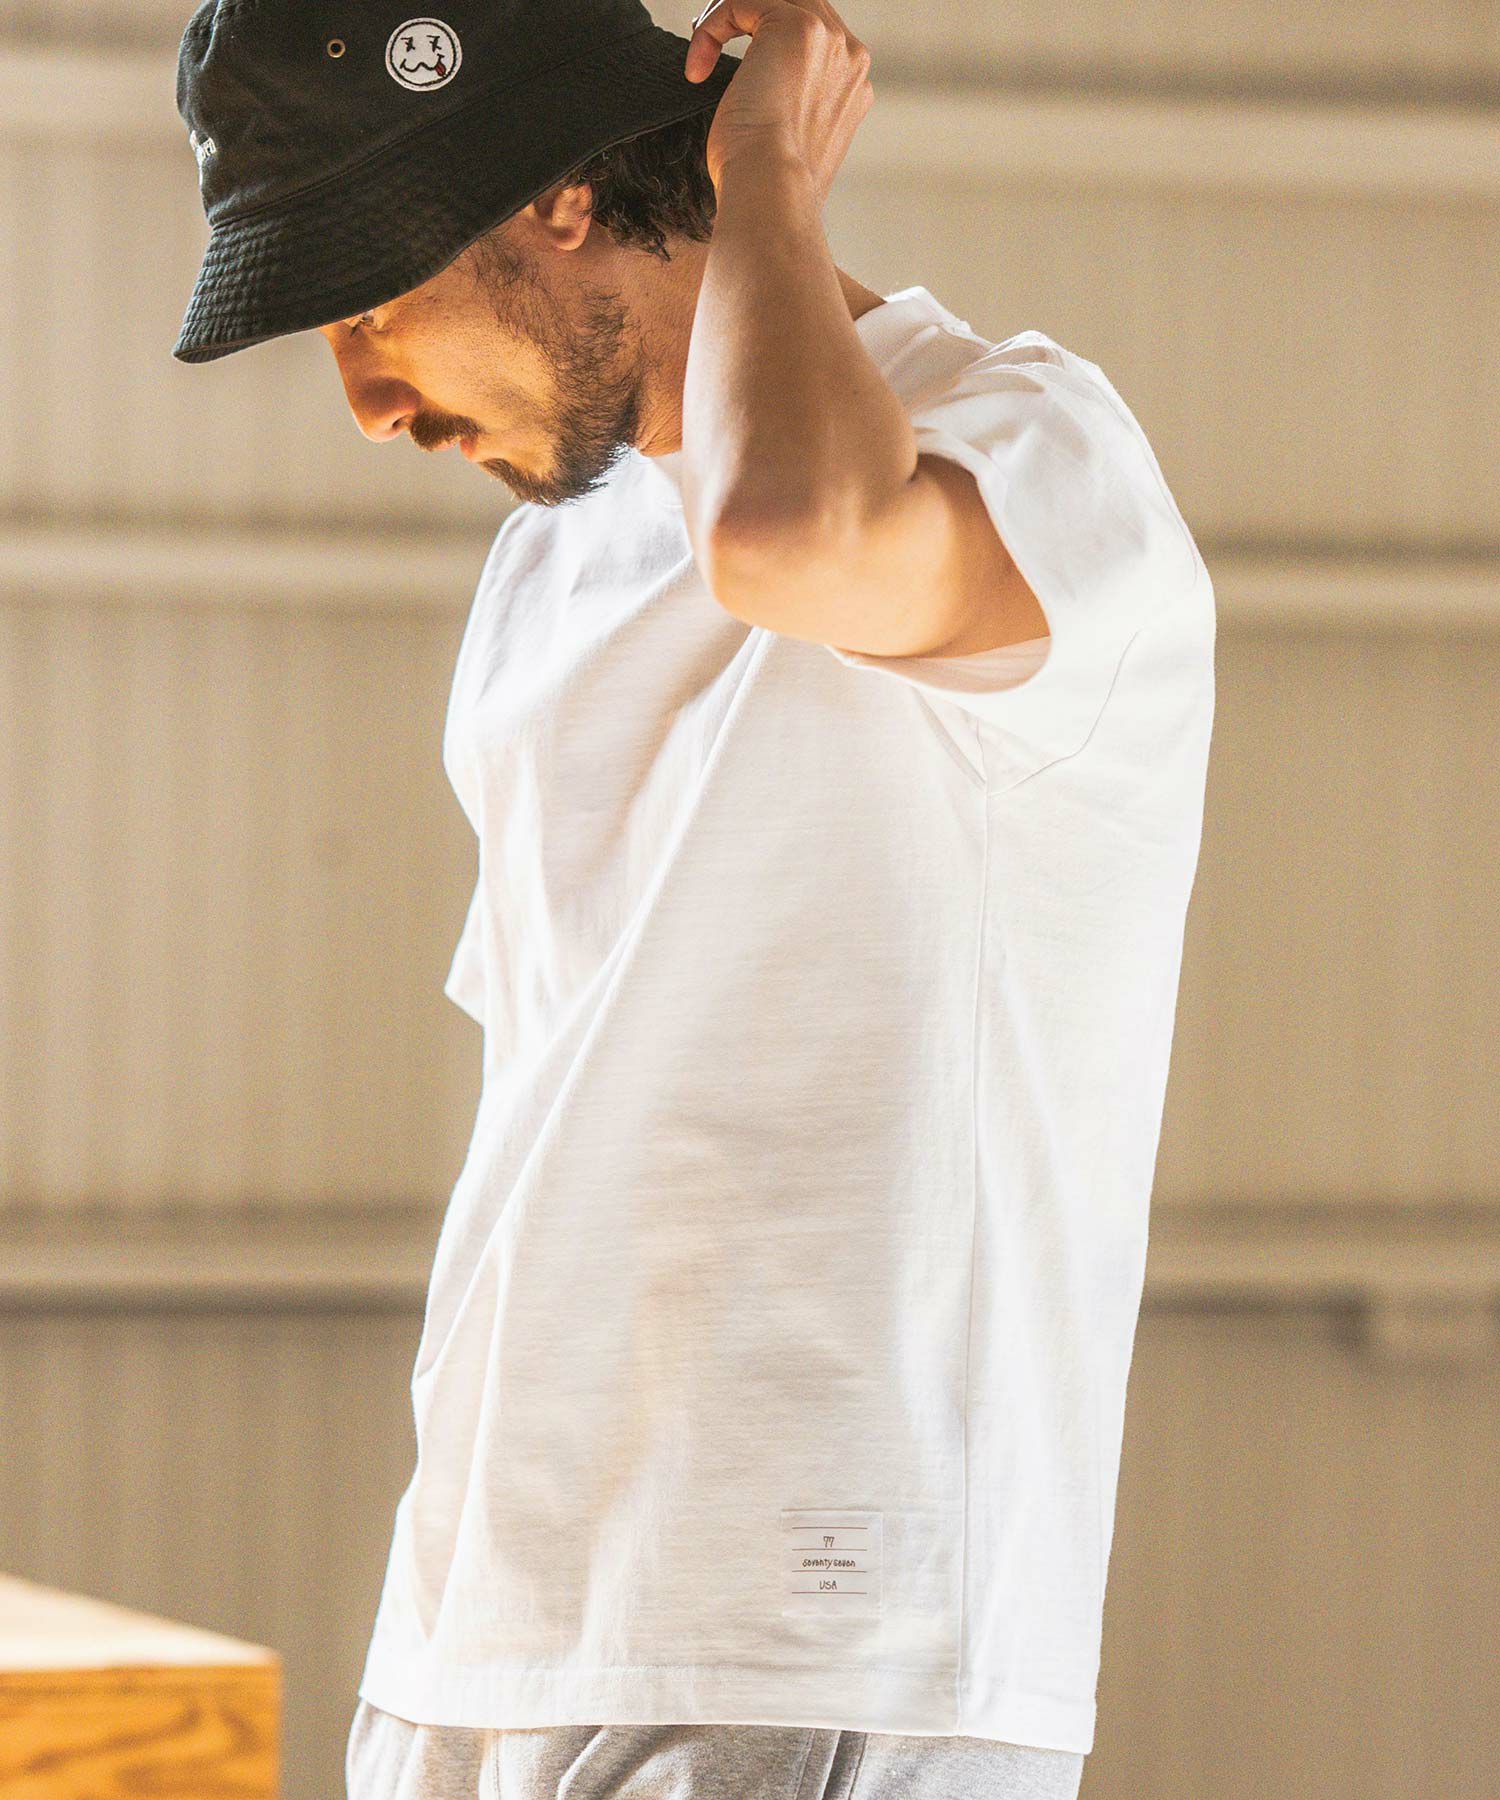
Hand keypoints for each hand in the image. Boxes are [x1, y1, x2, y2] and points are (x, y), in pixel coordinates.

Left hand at [684, 0, 873, 205]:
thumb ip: (787, 105)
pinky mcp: (796, 26)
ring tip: (702, 58)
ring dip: (727, 18)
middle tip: (710, 48)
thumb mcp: (785, 141)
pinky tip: (697, 69)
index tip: (736, 72)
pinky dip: (712, 27)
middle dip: (749, 19)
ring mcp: (829, 39)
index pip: (812, 37)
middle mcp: (849, 57)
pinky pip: (741, 1)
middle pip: (796, 4)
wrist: (771, 195)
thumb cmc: (768, 187)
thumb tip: (754, 93)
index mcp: (850, 87)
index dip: (766, 43)